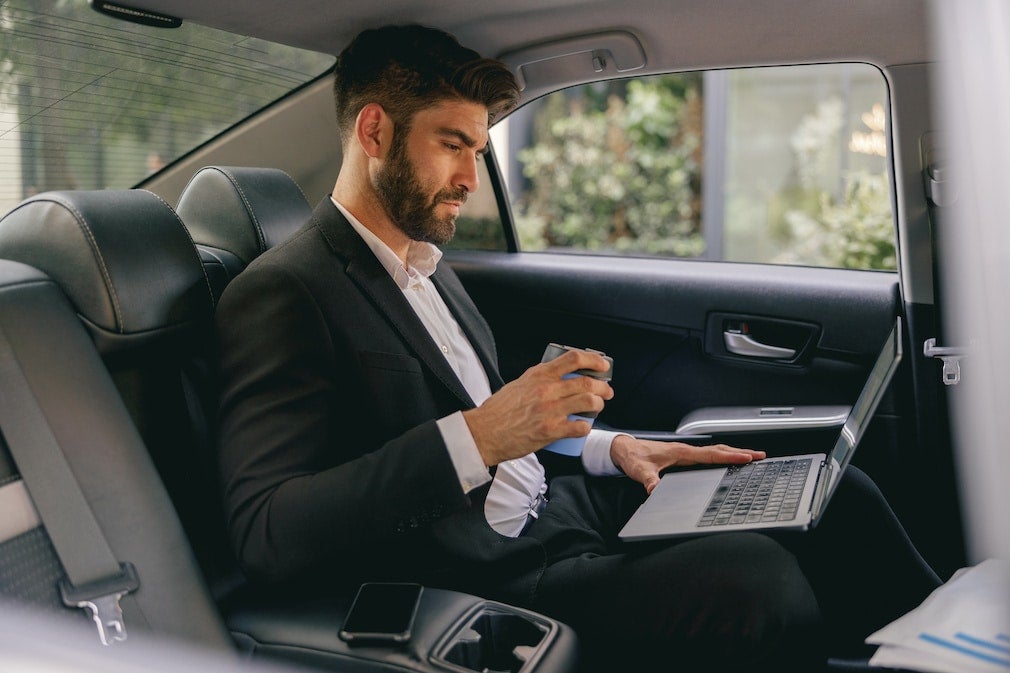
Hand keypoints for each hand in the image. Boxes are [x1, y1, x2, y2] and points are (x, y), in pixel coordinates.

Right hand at [463, 349, 613, 465]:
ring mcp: (550, 410)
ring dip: (598, 405)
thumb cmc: (499, 411)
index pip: (573, 359)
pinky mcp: (551, 430)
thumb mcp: (519, 384)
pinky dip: (586, 427)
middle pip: (587, 382)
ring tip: (597, 408)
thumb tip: (558, 378)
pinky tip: (584, 427)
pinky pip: (580, 427)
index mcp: (539, 375)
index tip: (603, 365)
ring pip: (589, 402)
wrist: (485, 432)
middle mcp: (547, 390)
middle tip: (606, 392)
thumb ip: (539, 379)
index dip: (594, 360)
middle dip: (603, 388)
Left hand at [610, 435, 765, 493]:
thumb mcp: (640, 471)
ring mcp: (685, 453)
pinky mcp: (683, 457)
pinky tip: (727, 461)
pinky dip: (722, 456)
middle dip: (740, 452)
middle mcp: (686, 451)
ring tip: (751, 457)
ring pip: (715, 451)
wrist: (624, 450)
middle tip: (760, 456)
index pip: (711, 454)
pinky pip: (708, 456)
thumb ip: (649, 481)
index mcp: (681, 453)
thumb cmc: (633, 458)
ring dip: (733, 453)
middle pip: (719, 450)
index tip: (748, 458)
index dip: (730, 456)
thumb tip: (654, 491)